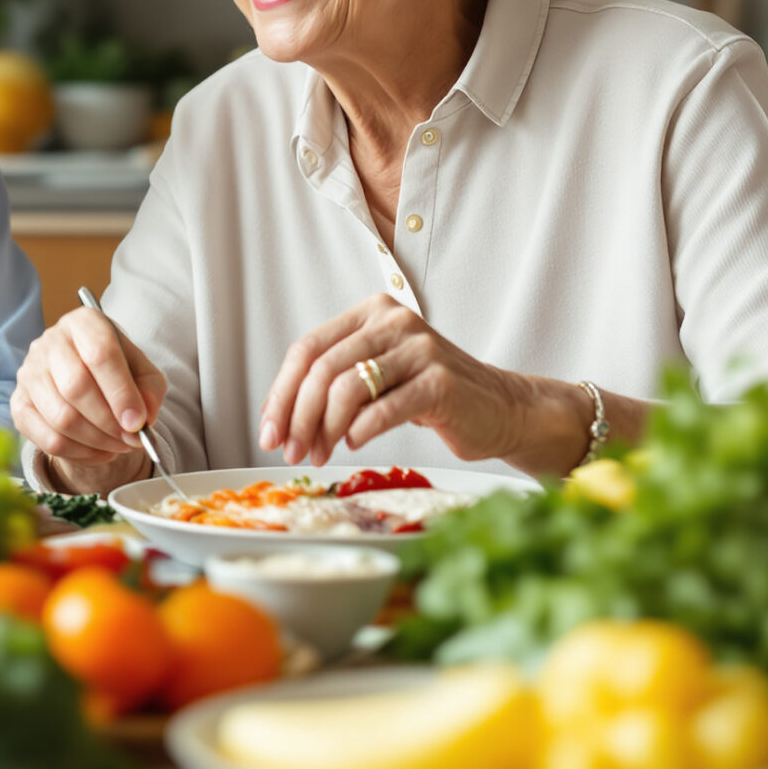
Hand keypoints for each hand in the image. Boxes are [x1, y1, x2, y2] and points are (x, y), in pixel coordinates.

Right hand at [11, 307, 167, 469]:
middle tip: (131, 439)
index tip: (138, 422)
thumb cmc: (114, 369)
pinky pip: (48, 439)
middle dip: (109, 422)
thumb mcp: (142, 370)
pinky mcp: (19, 404)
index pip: (99, 354)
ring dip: (97, 441)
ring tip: (119, 446)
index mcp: (83, 323)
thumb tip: (144, 417)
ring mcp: (29, 373)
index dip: (121, 393)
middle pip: (76, 387)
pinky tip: (99, 451)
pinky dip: (79, 453)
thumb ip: (150, 389)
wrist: (82, 374)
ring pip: (61, 418)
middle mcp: (50, 342)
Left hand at [260, 298, 584, 470]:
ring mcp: (420, 348)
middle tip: (291, 452)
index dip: (281, 393)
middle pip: (322, 370)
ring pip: (347, 389)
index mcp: (372, 313)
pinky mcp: (440, 381)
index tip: (268, 432)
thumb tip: (280, 423)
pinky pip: (383, 408)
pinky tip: (353, 444)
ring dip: (325, 429)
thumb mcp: (377, 380)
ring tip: (320, 455)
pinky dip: (360, 430)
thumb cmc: (431, 397)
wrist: (499, 409)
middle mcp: (394, 321)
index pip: (307, 349)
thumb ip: (334, 386)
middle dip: (298, 417)